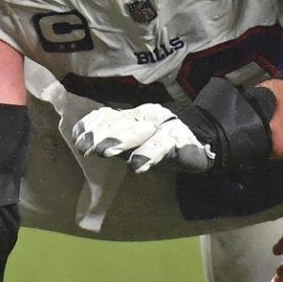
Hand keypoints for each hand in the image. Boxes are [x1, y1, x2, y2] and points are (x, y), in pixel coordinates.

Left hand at [73, 103, 215, 172]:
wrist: (206, 137)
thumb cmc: (163, 141)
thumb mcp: (137, 140)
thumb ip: (115, 139)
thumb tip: (83, 142)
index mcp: (133, 115)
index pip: (109, 115)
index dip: (92, 125)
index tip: (76, 137)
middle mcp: (147, 116)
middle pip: (121, 122)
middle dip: (101, 133)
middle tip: (85, 147)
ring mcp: (164, 126)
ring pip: (140, 131)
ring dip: (120, 140)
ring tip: (105, 151)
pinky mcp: (180, 141)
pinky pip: (163, 146)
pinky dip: (149, 154)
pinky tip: (137, 165)